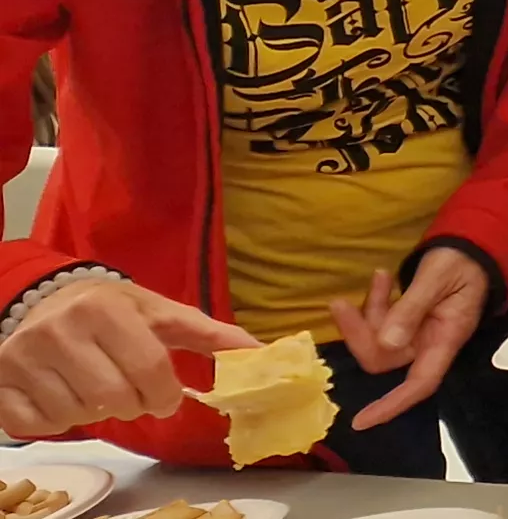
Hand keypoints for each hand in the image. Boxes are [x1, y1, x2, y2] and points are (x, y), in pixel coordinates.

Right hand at [0, 277, 253, 438]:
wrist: (44, 299)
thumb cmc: (112, 309)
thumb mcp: (160, 312)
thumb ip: (211, 335)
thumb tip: (262, 354)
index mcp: (104, 309)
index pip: (149, 370)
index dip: (165, 395)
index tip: (167, 397)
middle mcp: (58, 331)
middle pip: (114, 399)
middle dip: (133, 405)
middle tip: (130, 393)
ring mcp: (22, 358)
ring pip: (76, 416)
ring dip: (95, 413)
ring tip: (95, 387)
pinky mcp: (0, 382)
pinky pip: (36, 426)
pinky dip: (56, 423)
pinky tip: (64, 397)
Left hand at [327, 247, 487, 429]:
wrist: (474, 246)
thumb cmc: (463, 261)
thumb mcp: (437, 277)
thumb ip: (412, 308)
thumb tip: (386, 342)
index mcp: (446, 339)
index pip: (419, 384)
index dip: (391, 405)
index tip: (360, 421)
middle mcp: (430, 343)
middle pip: (384, 357)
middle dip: (359, 333)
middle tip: (341, 302)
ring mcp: (418, 332)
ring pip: (378, 338)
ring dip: (368, 311)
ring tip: (379, 277)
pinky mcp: (409, 320)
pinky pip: (382, 322)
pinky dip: (375, 303)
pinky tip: (381, 278)